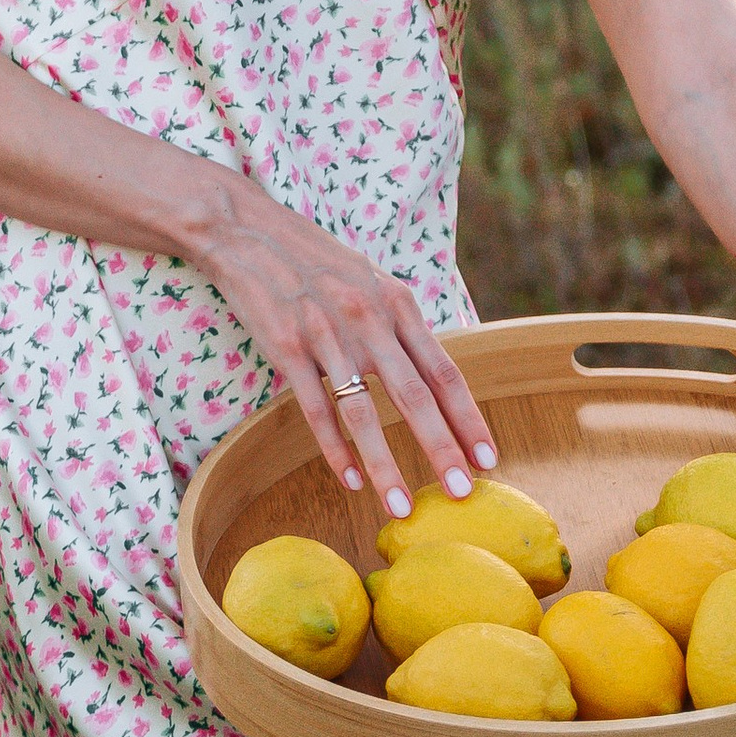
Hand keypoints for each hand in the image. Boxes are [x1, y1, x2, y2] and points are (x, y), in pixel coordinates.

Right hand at [199, 198, 496, 518]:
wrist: (248, 230)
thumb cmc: (315, 259)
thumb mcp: (370, 281)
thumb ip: (400, 326)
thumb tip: (431, 373)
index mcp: (396, 303)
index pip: (443, 371)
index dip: (468, 418)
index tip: (488, 459)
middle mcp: (368, 319)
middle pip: (413, 397)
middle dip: (441, 449)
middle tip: (462, 493)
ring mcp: (326, 333)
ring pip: (362, 412)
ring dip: (384, 465)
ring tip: (399, 506)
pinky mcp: (286, 346)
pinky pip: (315, 408)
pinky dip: (333, 448)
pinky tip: (348, 478)